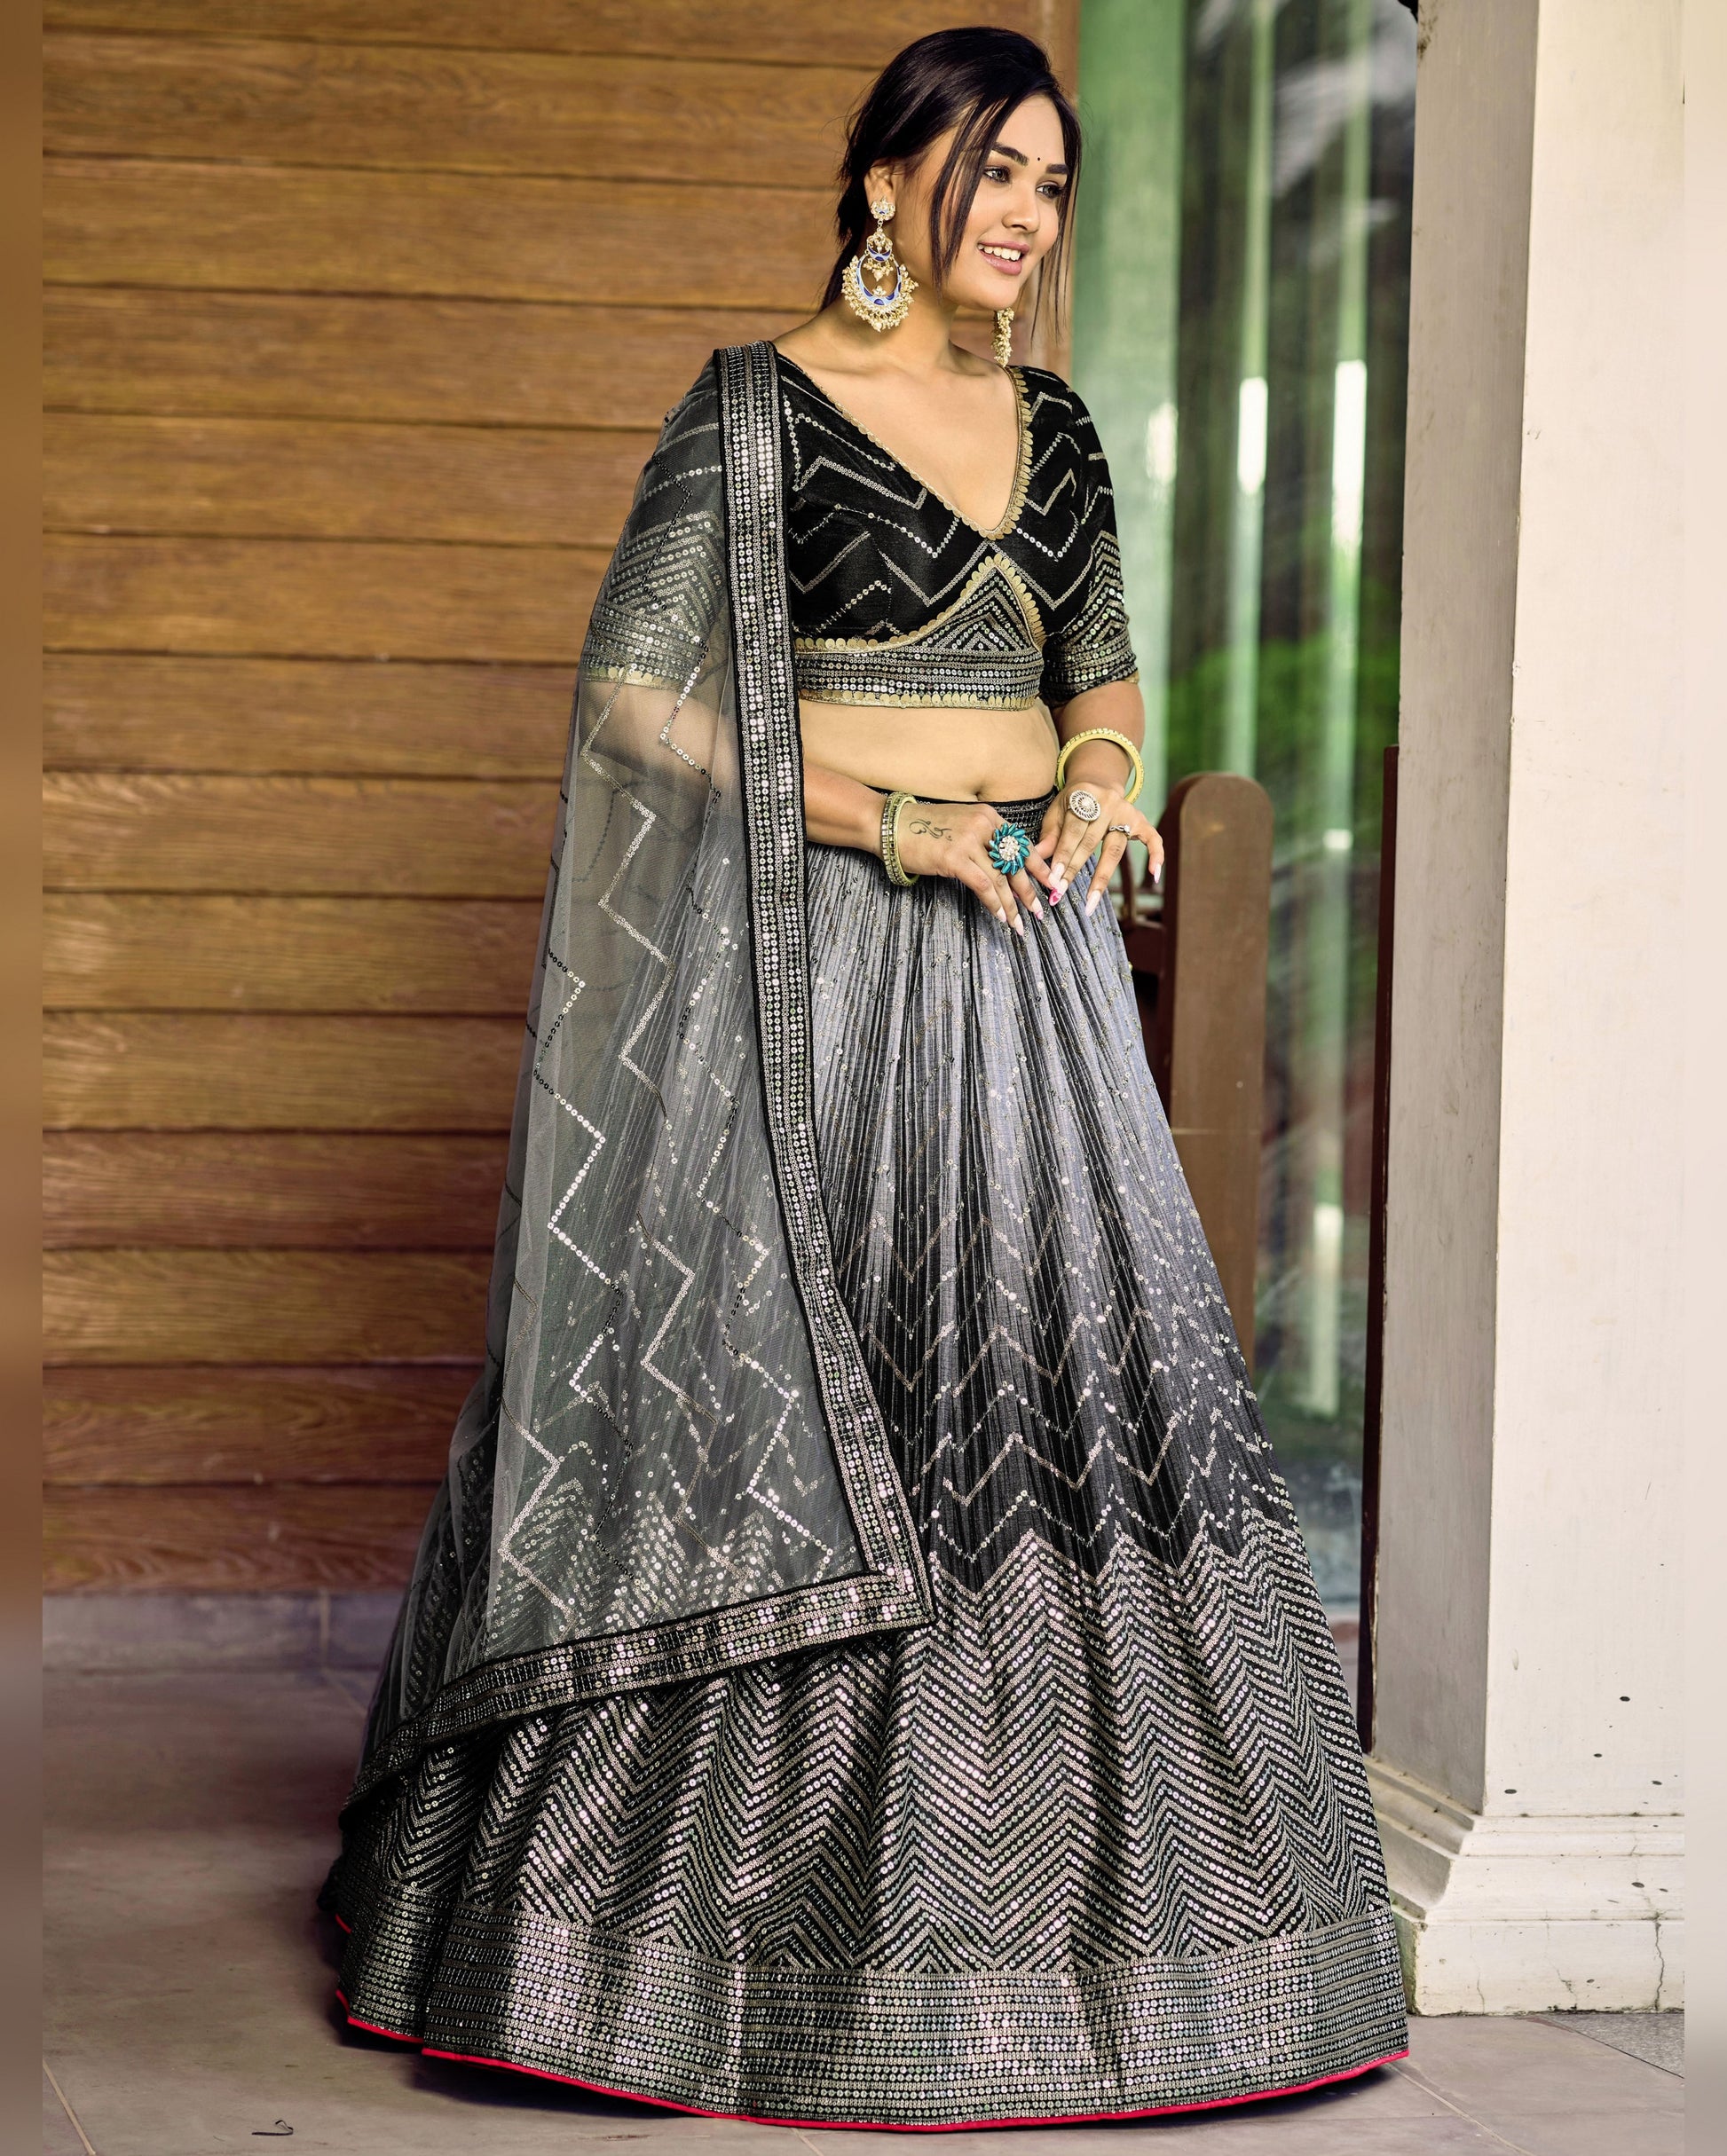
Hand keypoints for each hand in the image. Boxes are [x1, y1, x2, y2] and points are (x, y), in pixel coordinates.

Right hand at [894, 801, 1048, 937]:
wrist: (891, 825)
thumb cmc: (922, 828)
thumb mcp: (960, 825)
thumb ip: (982, 840)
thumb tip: (1002, 866)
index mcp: (988, 816)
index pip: (1021, 844)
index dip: (1038, 866)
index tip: (1051, 883)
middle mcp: (983, 825)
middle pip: (1014, 863)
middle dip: (1029, 890)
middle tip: (1039, 911)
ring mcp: (969, 841)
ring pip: (1000, 878)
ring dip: (1011, 905)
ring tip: (1019, 923)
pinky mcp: (954, 857)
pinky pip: (983, 885)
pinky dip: (994, 903)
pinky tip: (999, 916)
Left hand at [1032, 781, 1164, 916]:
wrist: (1098, 782)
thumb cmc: (1074, 801)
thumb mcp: (1058, 809)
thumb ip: (1050, 833)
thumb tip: (1037, 856)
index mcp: (1085, 795)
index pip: (1073, 831)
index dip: (1063, 855)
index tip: (1053, 878)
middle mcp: (1108, 803)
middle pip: (1091, 842)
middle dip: (1074, 869)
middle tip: (1061, 892)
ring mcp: (1127, 812)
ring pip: (1115, 849)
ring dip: (1101, 877)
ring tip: (1091, 901)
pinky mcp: (1141, 821)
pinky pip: (1153, 839)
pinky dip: (1156, 856)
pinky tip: (1153, 876)